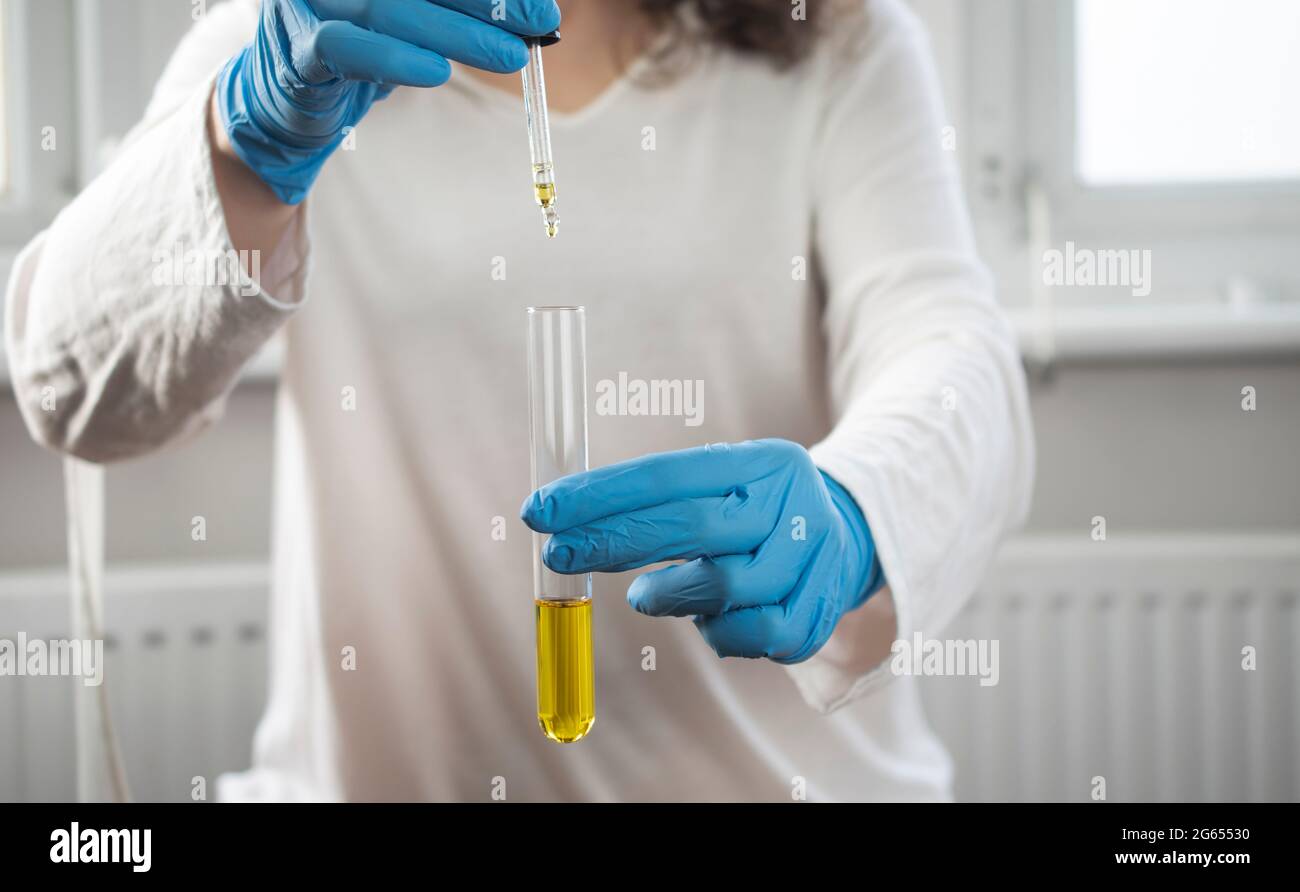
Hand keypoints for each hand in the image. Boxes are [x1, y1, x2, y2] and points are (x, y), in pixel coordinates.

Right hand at [217, 0, 560, 203]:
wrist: (288, 104)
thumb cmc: (361, 51)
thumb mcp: (413, 22)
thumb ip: (455, 11)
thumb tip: (528, 15)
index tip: (542, 8)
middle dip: (485, 4)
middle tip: (538, 26)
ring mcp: (311, 4)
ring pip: (389, 9)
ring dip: (457, 35)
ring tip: (509, 57)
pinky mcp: (297, 50)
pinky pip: (346, 48)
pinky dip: (395, 59)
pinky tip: (437, 73)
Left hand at [521, 439, 882, 662]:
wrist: (846, 543)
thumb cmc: (754, 516)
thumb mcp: (720, 488)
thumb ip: (658, 503)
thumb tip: (569, 525)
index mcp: (762, 461)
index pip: (668, 475)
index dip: (600, 495)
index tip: (542, 510)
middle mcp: (793, 503)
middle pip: (692, 525)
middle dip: (612, 541)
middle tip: (558, 554)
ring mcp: (813, 559)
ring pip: (721, 587)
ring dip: (670, 595)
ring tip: (651, 594)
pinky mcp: (818, 612)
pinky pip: (749, 636)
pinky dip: (716, 633)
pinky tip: (711, 617)